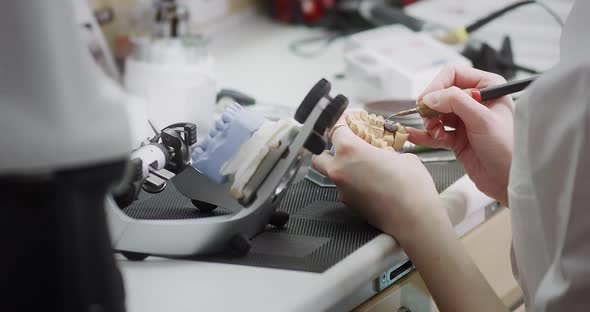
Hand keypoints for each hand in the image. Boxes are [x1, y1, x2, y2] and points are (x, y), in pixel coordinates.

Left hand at [312, 115, 447, 242]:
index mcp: (350, 150)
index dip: (342, 122)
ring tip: (362, 167)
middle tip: (345, 146)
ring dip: (341, 168)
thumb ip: (385, 152)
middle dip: (328, 149)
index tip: (347, 120)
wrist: (414, 218)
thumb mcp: (402, 157)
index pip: (335, 129)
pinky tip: (371, 184)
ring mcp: (342, 189)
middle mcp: (340, 169)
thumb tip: (384, 155)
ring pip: (331, 174)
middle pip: (319, 155)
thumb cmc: (411, 186)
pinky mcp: (349, 204)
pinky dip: (353, 184)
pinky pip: (344, 189)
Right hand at [408, 65, 513, 205]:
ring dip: (429, 122)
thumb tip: (430, 97)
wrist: (510, 180)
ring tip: (434, 132)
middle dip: (431, 107)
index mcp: (487, 87)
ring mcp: (465, 120)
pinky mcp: (457, 138)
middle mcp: (475, 101)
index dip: (437, 85)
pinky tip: (413, 136)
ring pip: (436, 113)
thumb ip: (456, 102)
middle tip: (428, 119)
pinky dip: (424, 134)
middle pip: (441, 94)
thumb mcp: (483, 120)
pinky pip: (435, 132)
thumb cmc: (508, 148)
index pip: (453, 74)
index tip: (426, 100)